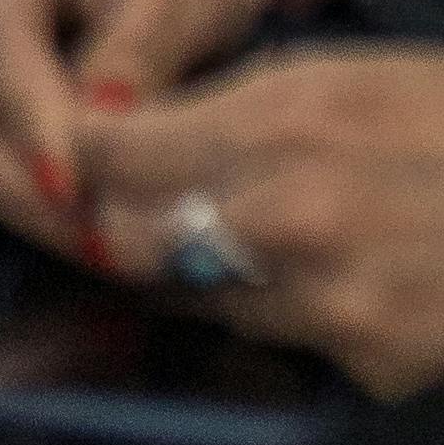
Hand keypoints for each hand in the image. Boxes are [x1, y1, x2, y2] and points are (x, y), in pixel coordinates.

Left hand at [76, 48, 443, 398]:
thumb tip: (130, 131)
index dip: (79, 155)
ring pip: (195, 300)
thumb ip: (234, 108)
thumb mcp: (342, 79)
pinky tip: (330, 280)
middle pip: (125, 240)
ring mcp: (328, 300)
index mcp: (279, 119)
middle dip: (112, 228)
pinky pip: (281, 343)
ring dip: (194, 276)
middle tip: (117, 215)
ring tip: (234, 240)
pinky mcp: (368, 365)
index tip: (74, 157)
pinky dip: (285, 317)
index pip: (105, 150)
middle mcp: (288, 214)